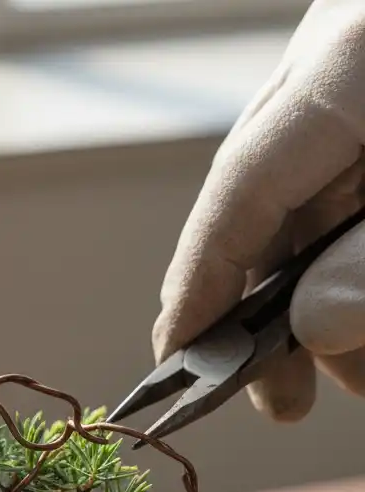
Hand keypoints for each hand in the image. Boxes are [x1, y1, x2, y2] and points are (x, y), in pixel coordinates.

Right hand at [154, 0, 364, 421]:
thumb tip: (316, 323)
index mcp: (354, 58)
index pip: (243, 187)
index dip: (201, 282)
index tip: (176, 361)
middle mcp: (348, 60)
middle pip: (276, 206)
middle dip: (278, 311)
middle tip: (285, 402)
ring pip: (325, 207)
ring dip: (336, 299)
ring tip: (362, 376)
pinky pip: (360, 191)